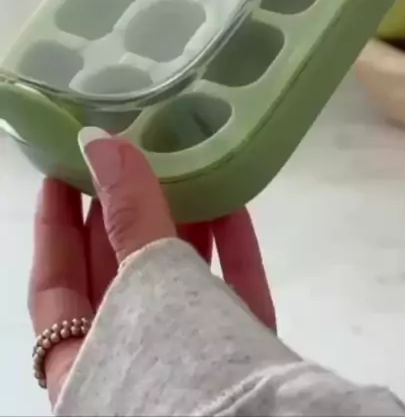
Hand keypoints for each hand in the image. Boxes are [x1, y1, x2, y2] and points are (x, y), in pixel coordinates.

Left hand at [29, 129, 275, 406]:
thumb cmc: (178, 371)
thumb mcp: (145, 286)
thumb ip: (128, 215)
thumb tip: (101, 143)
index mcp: (80, 367)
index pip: (52, 283)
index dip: (54, 223)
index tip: (64, 167)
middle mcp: (128, 370)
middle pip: (116, 279)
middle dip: (122, 214)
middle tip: (129, 155)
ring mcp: (188, 368)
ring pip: (178, 287)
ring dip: (184, 226)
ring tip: (186, 167)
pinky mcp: (241, 363)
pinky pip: (230, 297)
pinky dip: (231, 251)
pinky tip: (235, 203)